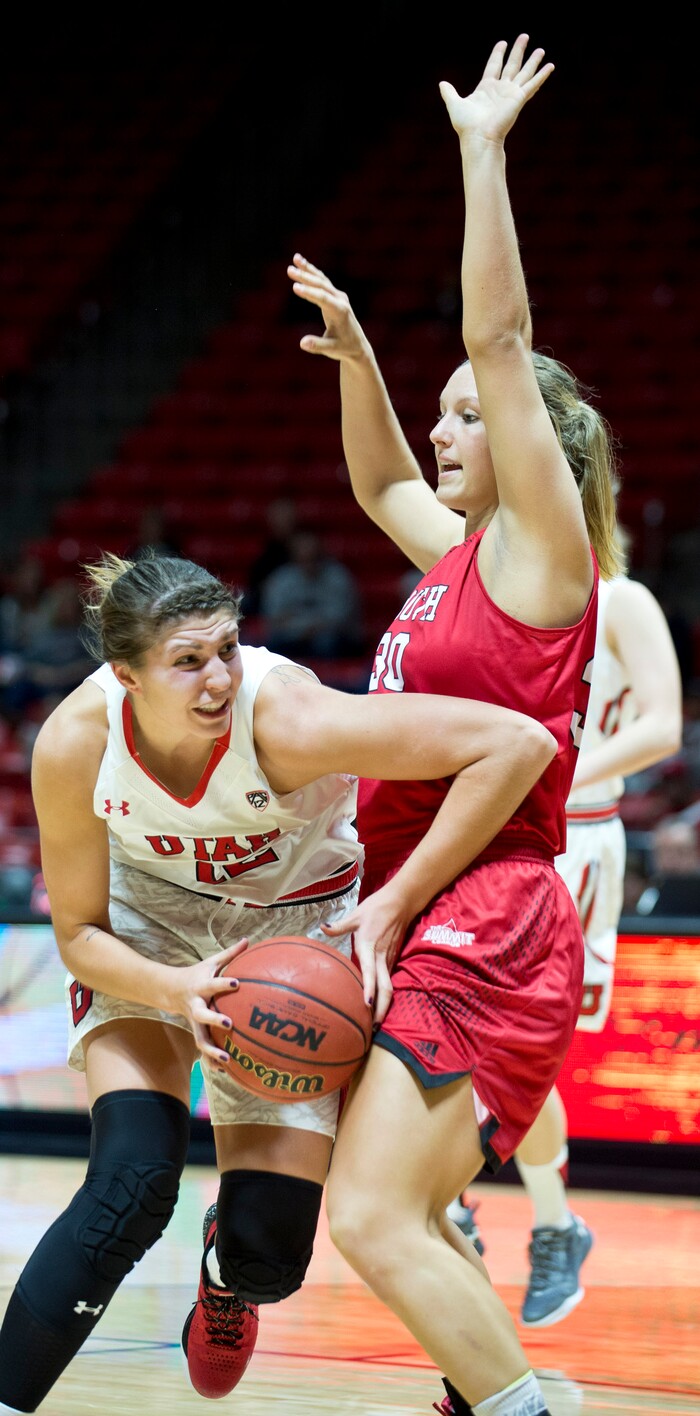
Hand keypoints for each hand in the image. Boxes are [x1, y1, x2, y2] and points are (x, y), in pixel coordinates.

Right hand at [166, 937, 248, 1068]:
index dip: (223, 984)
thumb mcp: (211, 962)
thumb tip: (249, 940)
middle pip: (202, 1016)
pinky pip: (203, 1049)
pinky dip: (212, 1061)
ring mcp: (195, 1022)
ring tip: (227, 1061)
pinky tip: (226, 1071)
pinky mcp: (196, 1032)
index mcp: (201, 987)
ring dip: (212, 1051)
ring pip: (200, 1039)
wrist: (170, 990)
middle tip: (230, 1025)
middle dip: (214, 1021)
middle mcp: (196, 1006)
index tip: (236, 983)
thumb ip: (230, 954)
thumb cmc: (198, 974)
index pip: (213, 984)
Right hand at [287, 254, 369, 362]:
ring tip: (295, 258)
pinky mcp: (335, 296)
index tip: (295, 287)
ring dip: (308, 269)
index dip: (309, 293)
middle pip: (321, 285)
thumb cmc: (344, 348)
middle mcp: (340, 300)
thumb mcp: (331, 350)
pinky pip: (322, 282)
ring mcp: (339, 296)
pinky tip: (302, 265)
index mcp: (340, 312)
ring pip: (322, 280)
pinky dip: (312, 273)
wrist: (357, 346)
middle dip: (305, 277)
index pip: (323, 299)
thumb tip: (302, 343)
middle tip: (289, 270)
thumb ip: (317, 345)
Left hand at [321, 881, 411, 1025]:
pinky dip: (384, 996)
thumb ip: (340, 925)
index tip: (366, 1005)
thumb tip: (323, 927)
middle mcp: (381, 957)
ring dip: (384, 1006)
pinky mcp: (392, 960)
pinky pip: (389, 981)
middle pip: (385, 988)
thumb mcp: (356, 915)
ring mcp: (388, 960)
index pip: (370, 972)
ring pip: (389, 987)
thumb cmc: (376, 908)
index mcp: (370, 947)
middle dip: (381, 1009)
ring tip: (374, 1024)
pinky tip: (377, 1006)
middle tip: (373, 1029)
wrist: (400, 902)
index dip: (369, 988)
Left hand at [439, 34, 552, 146]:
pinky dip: (542, 75)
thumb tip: (441, 83)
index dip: (498, 54)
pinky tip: (550, 66)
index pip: (494, 65)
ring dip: (533, 61)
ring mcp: (511, 93)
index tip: (503, 43)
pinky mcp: (519, 98)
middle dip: (518, 51)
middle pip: (512, 65)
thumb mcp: (455, 104)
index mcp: (486, 88)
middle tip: (524, 36)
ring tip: (540, 49)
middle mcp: (500, 89)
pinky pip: (533, 84)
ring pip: (525, 72)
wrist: (479, 137)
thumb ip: (449, 93)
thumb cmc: (467, 125)